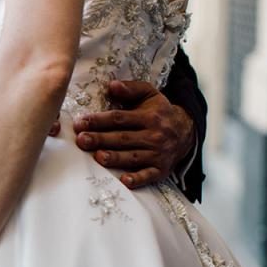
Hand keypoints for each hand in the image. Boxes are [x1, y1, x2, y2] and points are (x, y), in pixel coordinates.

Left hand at [74, 80, 195, 188]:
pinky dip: (138, 179)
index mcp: (148, 116)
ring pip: (133, 157)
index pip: (119, 118)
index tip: (80, 122)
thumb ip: (131, 89)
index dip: (99, 120)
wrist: (187, 131)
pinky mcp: (161, 169)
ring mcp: (158, 154)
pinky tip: (125, 181)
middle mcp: (154, 135)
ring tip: (98, 157)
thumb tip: (112, 85)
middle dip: (101, 139)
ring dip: (115, 158)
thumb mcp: (149, 95)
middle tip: (81, 140)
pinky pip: (149, 175)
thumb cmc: (159, 112)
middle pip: (123, 138)